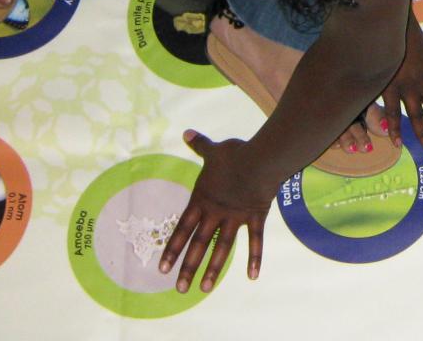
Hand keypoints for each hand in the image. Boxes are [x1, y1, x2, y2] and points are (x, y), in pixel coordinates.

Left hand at [159, 130, 279, 292]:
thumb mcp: (213, 150)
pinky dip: (254, 259)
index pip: (182, 229)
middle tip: (180, 289)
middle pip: (199, 245)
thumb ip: (199, 145)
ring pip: (222, 249)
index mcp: (202, 200)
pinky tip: (251, 276)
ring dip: (213, 269)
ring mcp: (235, 218)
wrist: (260, 158)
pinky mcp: (254, 218)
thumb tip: (186, 132)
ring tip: (205, 288)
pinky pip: (255, 242)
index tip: (162, 269)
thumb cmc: (235, 154)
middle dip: (188, 267)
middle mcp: (215, 214)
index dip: (172, 249)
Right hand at [380, 14, 422, 152]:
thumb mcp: (418, 50)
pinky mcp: (390, 87)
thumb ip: (418, 64)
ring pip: (418, 116)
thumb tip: (417, 70)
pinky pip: (392, 113)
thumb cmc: (403, 31)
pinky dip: (394, 128)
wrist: (392, 22)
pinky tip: (397, 143)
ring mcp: (407, 87)